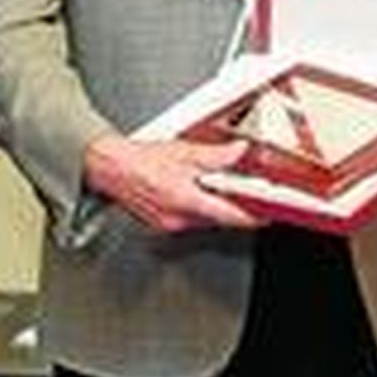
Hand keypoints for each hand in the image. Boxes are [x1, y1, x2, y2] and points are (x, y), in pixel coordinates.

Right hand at [83, 132, 260, 232]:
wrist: (109, 168)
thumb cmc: (139, 160)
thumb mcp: (184, 151)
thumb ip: (216, 155)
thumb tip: (238, 153)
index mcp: (186, 199)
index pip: (229, 215)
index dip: (252, 216)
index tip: (267, 214)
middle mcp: (179, 218)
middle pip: (218, 218)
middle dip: (232, 207)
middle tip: (245, 193)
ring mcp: (170, 224)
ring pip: (204, 219)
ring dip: (213, 206)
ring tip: (213, 187)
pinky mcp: (162, 225)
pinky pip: (190, 219)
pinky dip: (197, 208)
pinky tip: (193, 192)